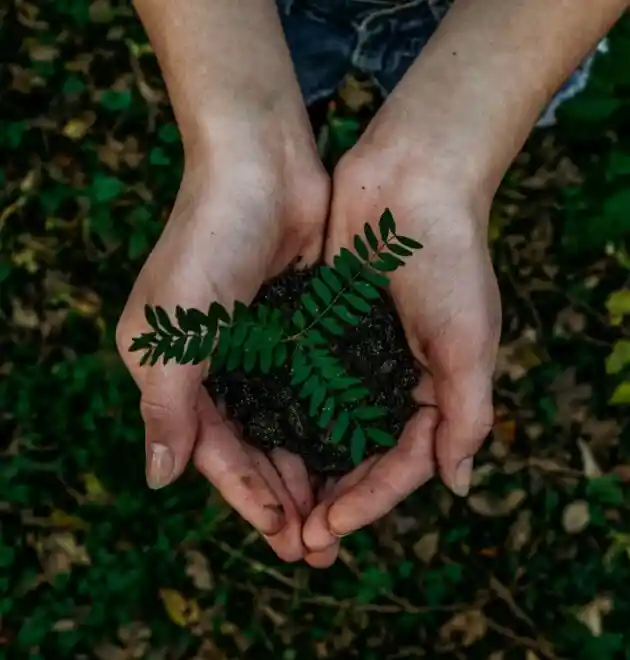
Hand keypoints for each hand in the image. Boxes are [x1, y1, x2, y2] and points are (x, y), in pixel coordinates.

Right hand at [117, 136, 328, 561]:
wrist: (260, 165)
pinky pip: (312, 388)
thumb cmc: (208, 240)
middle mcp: (215, 364)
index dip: (246, 495)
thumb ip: (165, 405)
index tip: (283, 535)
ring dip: (308, 468)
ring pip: (284, 424)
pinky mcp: (297, 327)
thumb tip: (159, 478)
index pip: (212, 450)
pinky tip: (352, 453)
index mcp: (175, 369)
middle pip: (250, 446)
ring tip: (338, 512)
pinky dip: (327, 422)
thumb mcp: (172, 329)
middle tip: (318, 544)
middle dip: (282, 495)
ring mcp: (259, 346)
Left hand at [302, 129, 501, 557]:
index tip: (330, 527)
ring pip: (324, 427)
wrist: (411, 180)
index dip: (369, 501)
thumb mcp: (469, 340)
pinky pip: (300, 381)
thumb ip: (467, 414)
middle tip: (297, 539)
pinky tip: (258, 441)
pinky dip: (284, 413)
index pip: (401, 463)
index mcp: (433, 389)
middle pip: (359, 455)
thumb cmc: (449, 258)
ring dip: (303, 467)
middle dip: (331, 497)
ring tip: (273, 507)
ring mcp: (353, 355)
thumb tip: (457, 486)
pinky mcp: (320, 328)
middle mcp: (391, 379)